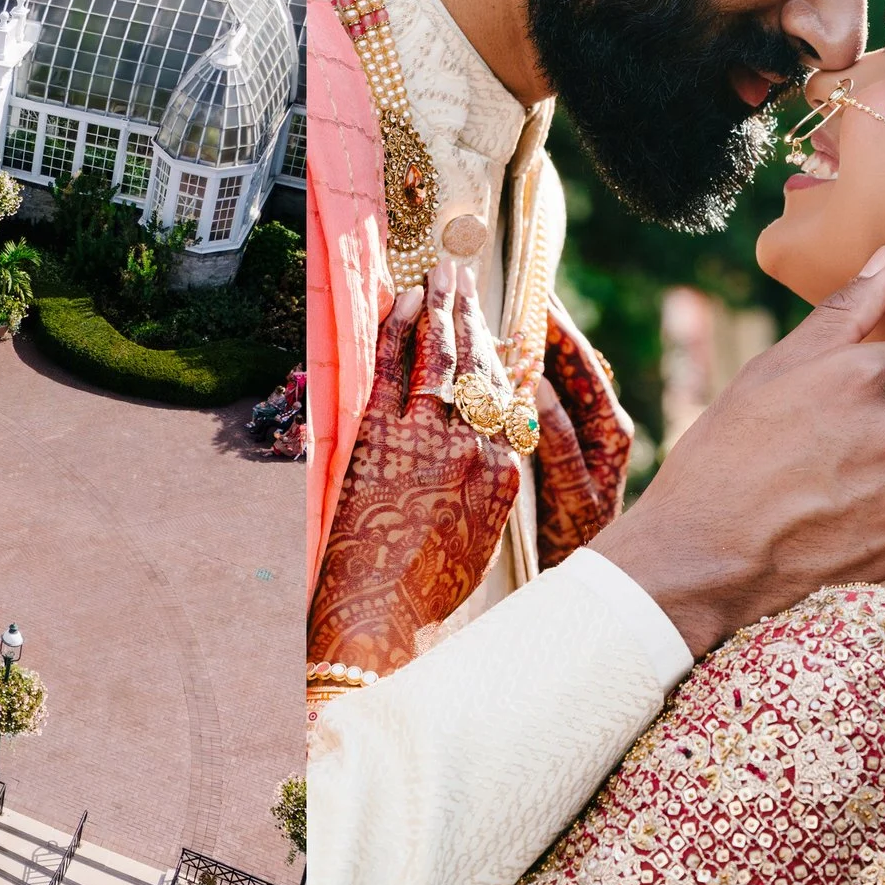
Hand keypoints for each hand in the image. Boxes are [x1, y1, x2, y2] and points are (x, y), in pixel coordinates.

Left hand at [306, 262, 524, 679]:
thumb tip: (491, 459)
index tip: (496, 329)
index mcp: (502, 474)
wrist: (379, 613)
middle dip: (472, 316)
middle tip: (466, 275)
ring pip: (442, 357)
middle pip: (478, 367)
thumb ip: (490, 491)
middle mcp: (474, 448)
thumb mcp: (479, 540)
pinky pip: (395, 367)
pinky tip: (405, 299)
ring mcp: (428, 437)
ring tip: (442, 272)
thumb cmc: (426, 590)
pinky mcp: (383, 435)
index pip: (506, 400)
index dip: (498, 357)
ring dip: (442, 308)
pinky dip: (401, 328)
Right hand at [594, 246, 884, 657]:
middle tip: (817, 452)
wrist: (698, 557)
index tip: (869, 392)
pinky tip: (826, 527)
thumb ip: (844, 311)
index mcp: (867, 378)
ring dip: (878, 478)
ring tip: (816, 493)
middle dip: (880, 429)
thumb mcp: (771, 369)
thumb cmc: (725, 453)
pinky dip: (875, 524)